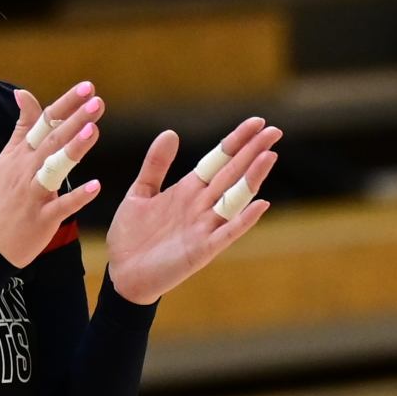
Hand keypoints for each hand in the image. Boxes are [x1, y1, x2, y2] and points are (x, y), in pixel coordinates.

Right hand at [0, 79, 104, 267]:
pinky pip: (60, 207)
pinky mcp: (41, 219)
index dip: (65, 104)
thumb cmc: (1, 200)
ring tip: (93, 130)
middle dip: (74, 119)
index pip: (43, 122)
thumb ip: (22, 127)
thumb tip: (23, 93)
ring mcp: (33, 194)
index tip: (86, 87)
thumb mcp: (7, 159)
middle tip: (97, 102)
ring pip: (53, 168)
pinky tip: (95, 186)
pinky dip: (77, 197)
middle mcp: (25, 170)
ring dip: (73, 149)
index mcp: (20, 155)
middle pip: (51, 140)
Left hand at [105, 117, 280, 304]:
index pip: (218, 160)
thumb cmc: (131, 237)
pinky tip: (260, 204)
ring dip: (252, 178)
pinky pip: (227, 233)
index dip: (236, 141)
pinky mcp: (201, 250)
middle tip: (275, 130)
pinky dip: (244, 219)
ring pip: (234, 198)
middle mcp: (201, 206)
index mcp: (188, 190)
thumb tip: (170, 132)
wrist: (121, 274)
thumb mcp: (139, 193)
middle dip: (252, 152)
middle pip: (232, 173)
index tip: (257, 121)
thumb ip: (155, 165)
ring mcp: (204, 228)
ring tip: (270, 156)